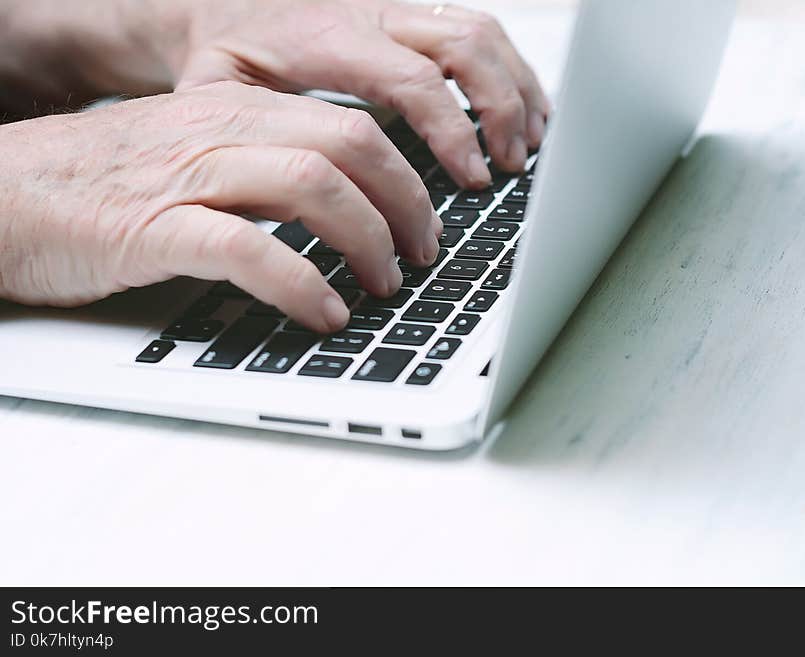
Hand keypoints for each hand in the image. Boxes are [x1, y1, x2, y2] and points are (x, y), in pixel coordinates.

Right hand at [0, 82, 440, 331]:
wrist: (0, 193)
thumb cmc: (99, 185)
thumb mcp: (195, 158)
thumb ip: (262, 171)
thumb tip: (337, 209)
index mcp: (238, 113)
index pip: (352, 127)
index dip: (405, 176)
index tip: (425, 221)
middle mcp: (222, 132)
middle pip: (350, 147)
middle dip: (404, 205)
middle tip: (420, 256)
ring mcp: (189, 176)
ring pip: (312, 187)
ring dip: (365, 242)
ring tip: (382, 287)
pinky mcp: (154, 227)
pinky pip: (249, 248)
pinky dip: (300, 283)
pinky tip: (323, 313)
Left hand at [169, 0, 548, 186]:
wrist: (212, 8)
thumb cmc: (219, 57)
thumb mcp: (217, 97)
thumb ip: (262, 135)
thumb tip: (304, 193)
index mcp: (327, 36)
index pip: (414, 80)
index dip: (453, 131)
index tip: (473, 178)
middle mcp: (369, 13)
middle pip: (463, 43)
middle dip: (500, 108)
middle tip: (509, 166)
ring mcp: (391, 9)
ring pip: (477, 29)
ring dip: (514, 87)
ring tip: (529, 142)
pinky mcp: (404, 15)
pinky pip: (471, 26)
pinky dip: (507, 68)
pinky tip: (521, 108)